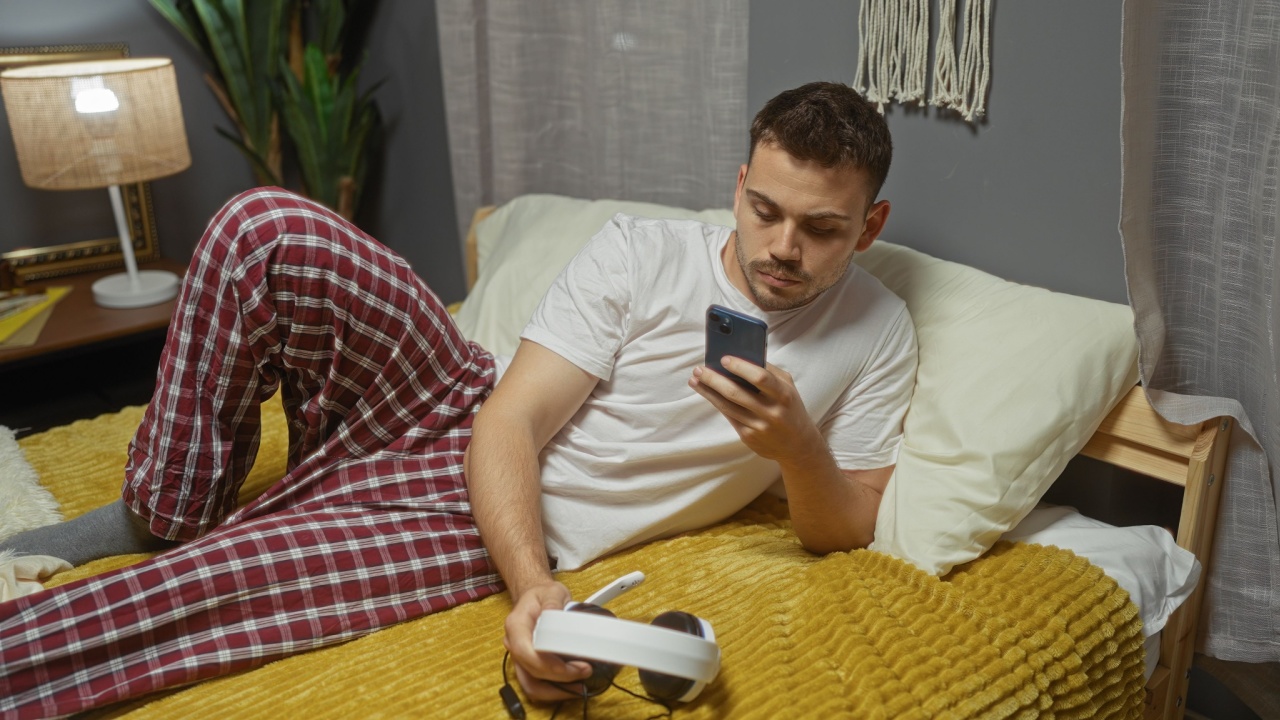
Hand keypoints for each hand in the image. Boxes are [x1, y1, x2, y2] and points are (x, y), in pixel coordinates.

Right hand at [504, 580, 593, 701]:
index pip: (526, 652)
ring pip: (531, 685)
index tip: (571, 667)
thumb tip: (556, 617)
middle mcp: (514, 644)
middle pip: (531, 672)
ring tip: (580, 687)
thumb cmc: (542, 595)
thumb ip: (553, 604)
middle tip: (585, 671)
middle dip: (559, 678)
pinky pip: (537, 684)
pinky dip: (554, 690)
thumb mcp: (551, 592)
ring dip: (556, 691)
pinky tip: (573, 687)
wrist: (535, 598)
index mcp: (516, 626)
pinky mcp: (528, 665)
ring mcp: (519, 658)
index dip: (548, 664)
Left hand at [689, 356, 824, 464]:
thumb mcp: (787, 387)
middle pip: (736, 393)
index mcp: (784, 394)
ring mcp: (759, 426)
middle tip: (699, 369)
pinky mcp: (749, 437)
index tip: (723, 358)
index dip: (740, 367)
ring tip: (695, 380)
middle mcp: (772, 412)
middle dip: (714, 379)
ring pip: (727, 406)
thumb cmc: (790, 407)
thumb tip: (741, 356)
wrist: (798, 445)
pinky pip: (729, 416)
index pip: (760, 377)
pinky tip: (707, 393)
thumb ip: (769, 372)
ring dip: (708, 392)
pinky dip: (716, 403)